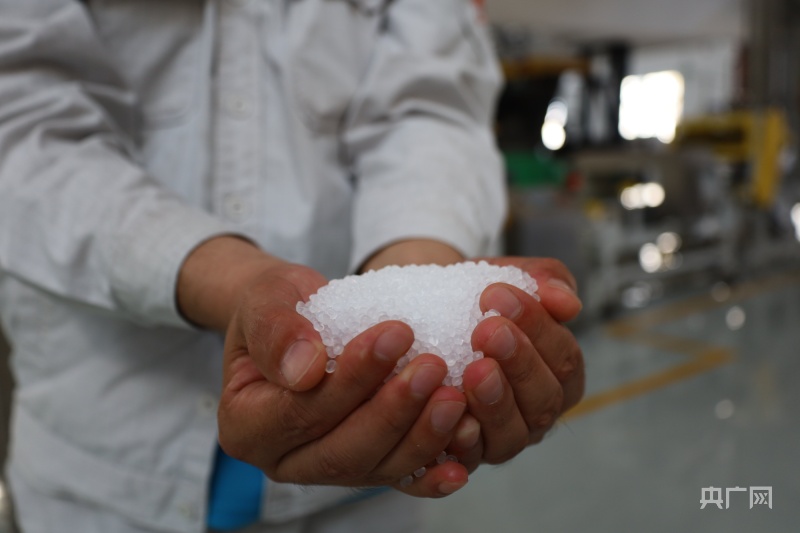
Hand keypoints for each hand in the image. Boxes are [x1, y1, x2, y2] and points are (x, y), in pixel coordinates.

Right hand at [178, 237, 471, 496]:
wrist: (298, 320)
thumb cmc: (278, 306)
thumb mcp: (266, 300)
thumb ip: (277, 331)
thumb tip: (305, 369)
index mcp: (245, 426)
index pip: (300, 412)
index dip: (351, 379)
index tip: (396, 333)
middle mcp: (285, 460)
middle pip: (343, 451)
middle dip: (393, 411)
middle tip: (435, 365)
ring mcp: (327, 469)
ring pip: (377, 469)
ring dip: (421, 437)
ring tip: (457, 397)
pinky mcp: (366, 467)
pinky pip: (401, 479)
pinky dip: (433, 474)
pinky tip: (463, 461)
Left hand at [449, 257, 584, 468]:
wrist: (427, 310)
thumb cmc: (479, 297)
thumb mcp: (514, 276)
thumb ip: (547, 281)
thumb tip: (567, 302)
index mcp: (560, 375)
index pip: (564, 358)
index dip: (537, 327)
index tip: (499, 293)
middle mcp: (537, 414)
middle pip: (543, 400)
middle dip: (518, 363)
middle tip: (488, 330)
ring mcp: (502, 438)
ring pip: (511, 435)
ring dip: (495, 402)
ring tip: (473, 369)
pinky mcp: (465, 454)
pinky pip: (469, 457)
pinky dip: (462, 440)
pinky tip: (450, 411)